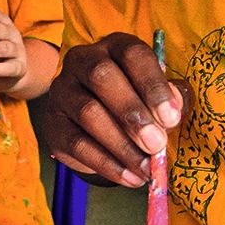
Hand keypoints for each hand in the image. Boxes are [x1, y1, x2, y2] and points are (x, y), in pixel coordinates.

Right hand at [42, 33, 185, 187]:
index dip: (153, 85)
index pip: (133, 55)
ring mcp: (62, 90)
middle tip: (156, 144)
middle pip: (103, 77)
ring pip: (88, 113)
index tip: (171, 118)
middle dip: (133, 114)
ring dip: (122, 145)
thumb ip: (168, 101)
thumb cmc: (135, 102)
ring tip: (146, 168)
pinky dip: (107, 164)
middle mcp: (83, 60)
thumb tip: (172, 112)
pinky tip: (130, 177)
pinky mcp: (53, 122)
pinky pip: (77, 143)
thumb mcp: (154, 96)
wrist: (95, 122)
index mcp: (115, 47)